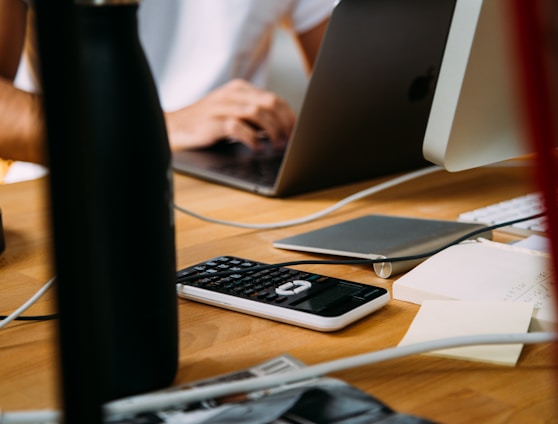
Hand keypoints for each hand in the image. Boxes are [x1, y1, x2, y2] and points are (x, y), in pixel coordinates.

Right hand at [165, 79, 295, 150]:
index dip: (289, 116)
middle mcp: (232, 95)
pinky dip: (251, 139)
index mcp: (240, 89)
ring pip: (257, 113)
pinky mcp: (212, 123)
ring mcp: (221, 107)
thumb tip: (283, 130)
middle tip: (289, 140)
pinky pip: (237, 127)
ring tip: (276, 145)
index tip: (297, 131)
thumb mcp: (233, 113)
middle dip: (284, 123)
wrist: (174, 127)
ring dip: (272, 131)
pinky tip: (256, 148)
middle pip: (269, 103)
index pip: (274, 98)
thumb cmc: (207, 123)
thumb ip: (254, 117)